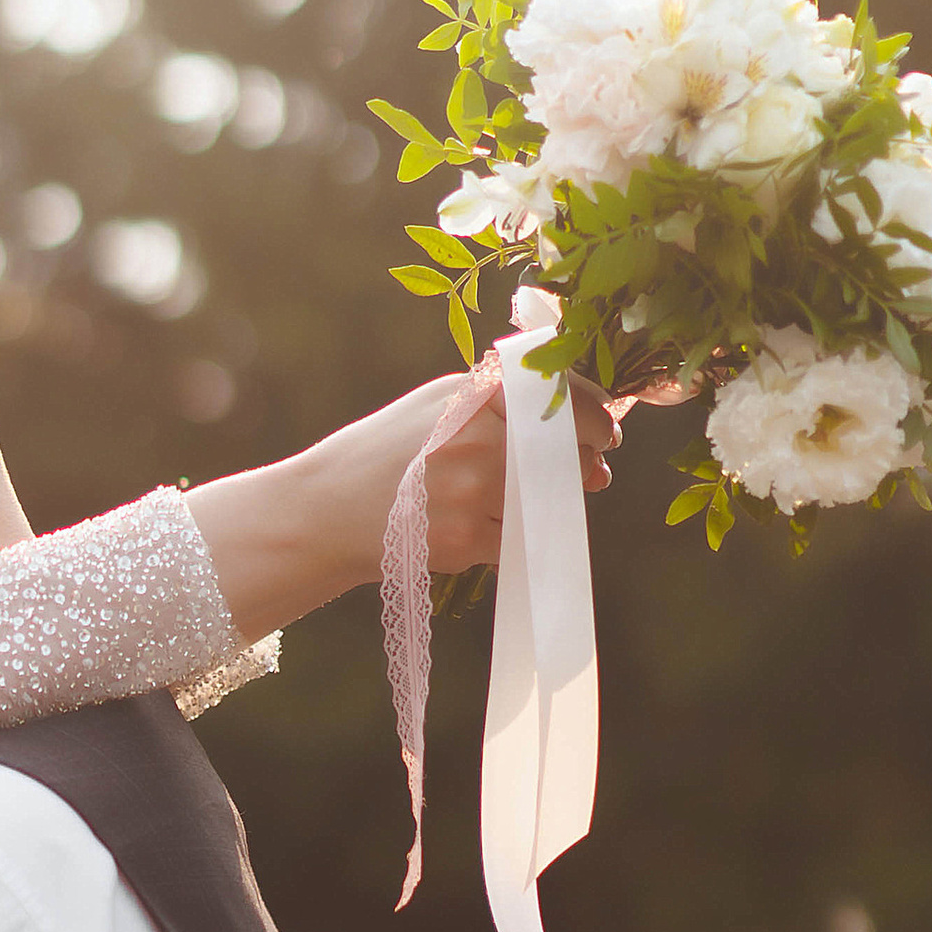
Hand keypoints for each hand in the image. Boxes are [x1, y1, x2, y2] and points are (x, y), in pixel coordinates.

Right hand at [410, 368, 619, 576]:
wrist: (325, 510)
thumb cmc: (389, 453)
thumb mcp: (441, 404)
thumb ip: (508, 403)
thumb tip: (597, 433)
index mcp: (474, 392)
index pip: (563, 397)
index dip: (595, 417)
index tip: (606, 432)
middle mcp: (475, 435)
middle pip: (566, 452)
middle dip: (583, 464)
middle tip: (585, 472)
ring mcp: (470, 489)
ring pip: (548, 500)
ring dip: (550, 503)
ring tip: (521, 498)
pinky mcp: (463, 537)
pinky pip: (517, 539)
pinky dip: (511, 536)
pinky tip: (478, 525)